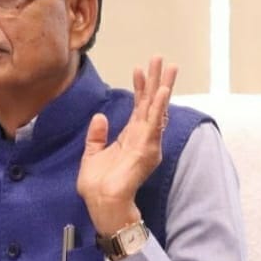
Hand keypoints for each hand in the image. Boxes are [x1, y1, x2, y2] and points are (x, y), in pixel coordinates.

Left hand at [76, 56, 177, 234]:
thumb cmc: (98, 185)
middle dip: (157, 80)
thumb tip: (100, 116)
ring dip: (163, 87)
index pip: (138, 107)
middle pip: (152, 103)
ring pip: (157, 109)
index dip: (140, 87)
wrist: (101, 202)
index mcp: (130, 137)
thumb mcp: (92, 154)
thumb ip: (97, 135)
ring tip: (169, 67)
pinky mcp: (147, 149)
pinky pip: (155, 124)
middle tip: (161, 58)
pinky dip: (159, 107)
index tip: (139, 68)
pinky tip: (162, 92)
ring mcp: (147, 143)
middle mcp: (142, 137)